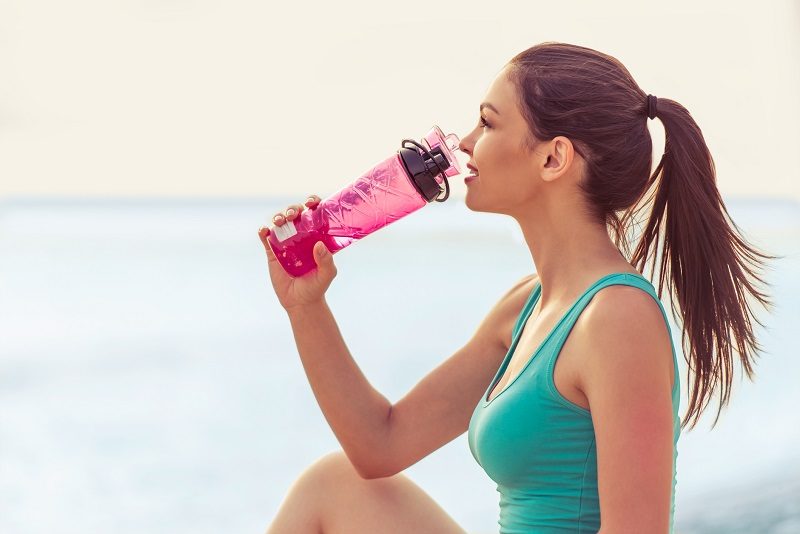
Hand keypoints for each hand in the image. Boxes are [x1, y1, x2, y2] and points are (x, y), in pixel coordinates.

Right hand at [257, 195, 336, 310]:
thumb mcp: (327, 274)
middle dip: (293, 208)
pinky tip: (264, 231)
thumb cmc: (317, 286)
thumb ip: (326, 261)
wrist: (300, 302)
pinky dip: (263, 231)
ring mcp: (285, 243)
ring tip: (280, 222)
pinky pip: (265, 239)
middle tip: (293, 214)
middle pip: (295, 213)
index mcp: (315, 236)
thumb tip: (319, 245)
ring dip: (278, 216)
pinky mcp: (272, 253)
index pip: (315, 213)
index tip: (311, 203)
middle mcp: (300, 236)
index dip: (313, 203)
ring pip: (280, 223)